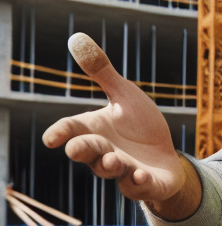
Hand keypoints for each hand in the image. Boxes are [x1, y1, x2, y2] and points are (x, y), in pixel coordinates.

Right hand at [42, 34, 198, 216]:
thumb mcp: (125, 95)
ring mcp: (123, 170)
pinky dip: (138, 182)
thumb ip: (102, 72)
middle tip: (76, 149)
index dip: (59, 133)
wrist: (166, 156)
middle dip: (82, 151)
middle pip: (86, 152)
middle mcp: (104, 152)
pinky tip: (142, 175)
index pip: (71, 129)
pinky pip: (138, 187)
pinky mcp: (145, 184)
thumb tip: (76, 38)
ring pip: (109, 171)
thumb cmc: (140, 124)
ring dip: (110, 167)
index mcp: (95, 129)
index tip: (51, 139)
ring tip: (116, 161)